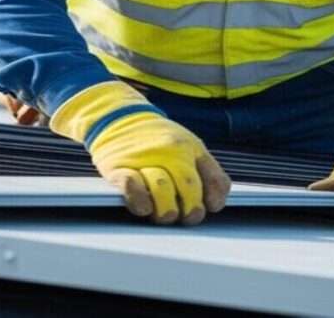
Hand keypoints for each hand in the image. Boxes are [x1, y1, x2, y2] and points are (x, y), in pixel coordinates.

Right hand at [89, 111, 229, 224]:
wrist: (121, 118)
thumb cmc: (158, 140)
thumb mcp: (190, 146)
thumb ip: (207, 171)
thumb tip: (214, 204)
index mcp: (191, 149)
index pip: (214, 181)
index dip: (214, 200)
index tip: (208, 206)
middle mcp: (170, 152)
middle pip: (190, 188)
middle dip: (191, 210)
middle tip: (184, 216)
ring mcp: (145, 159)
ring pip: (163, 189)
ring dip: (166, 210)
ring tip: (164, 213)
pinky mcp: (118, 168)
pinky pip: (132, 186)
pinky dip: (140, 201)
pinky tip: (145, 207)